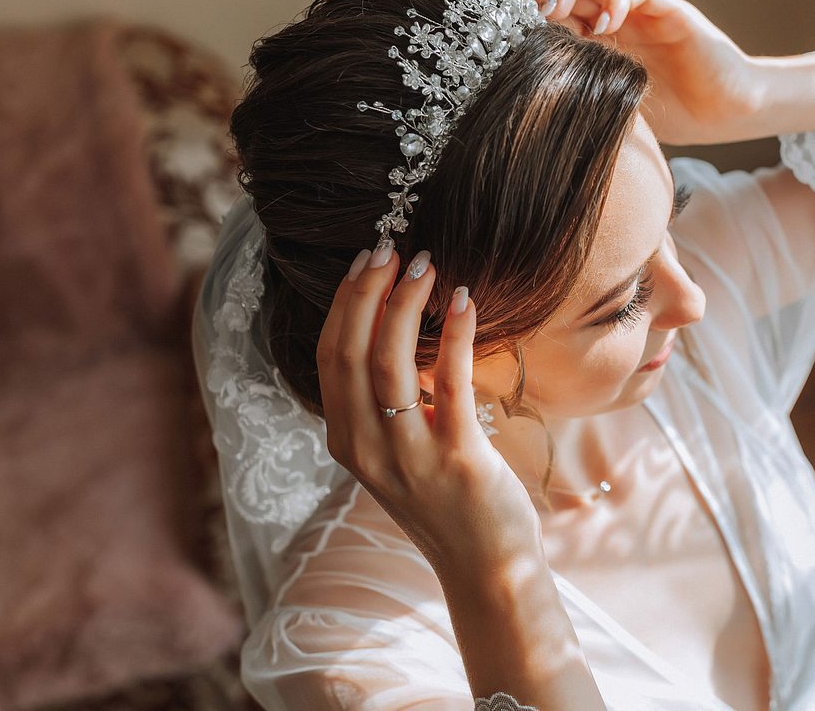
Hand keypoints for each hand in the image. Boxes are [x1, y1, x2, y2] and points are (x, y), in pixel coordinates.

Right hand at [316, 246, 542, 574]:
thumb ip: (383, 402)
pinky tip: (464, 300)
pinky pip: (448, 384)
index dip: (343, 302)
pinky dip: (453, 335)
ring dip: (405, 304)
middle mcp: (364, 448)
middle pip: (349, 351)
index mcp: (345, 441)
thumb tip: (392, 329)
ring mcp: (406, 457)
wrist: (486, 566)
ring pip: (388, 363)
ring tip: (426, 265)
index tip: (365, 260)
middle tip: (391, 248)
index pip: (328, 357)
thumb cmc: (447, 500)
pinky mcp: (456, 460)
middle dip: (366, 291)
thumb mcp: (397, 450)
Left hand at [515, 0, 764, 145]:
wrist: (724, 113)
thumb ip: (578, 98)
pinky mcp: (670, 12)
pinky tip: (606, 22)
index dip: (525, 13)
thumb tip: (524, 116)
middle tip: (517, 7)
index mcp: (595, 41)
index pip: (552, 12)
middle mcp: (614, 19)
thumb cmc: (672, 114)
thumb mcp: (610, 108)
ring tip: (555, 9)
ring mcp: (641, 12)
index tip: (500, 28)